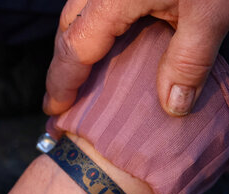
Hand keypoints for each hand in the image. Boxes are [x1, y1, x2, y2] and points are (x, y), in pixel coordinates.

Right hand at [43, 0, 228, 116]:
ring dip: (72, 48)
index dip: (61, 84)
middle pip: (65, 32)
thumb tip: (173, 106)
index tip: (54, 110)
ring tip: (79, 75)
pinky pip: (92, 4)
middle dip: (61, 69)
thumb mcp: (212, 12)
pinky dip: (89, 29)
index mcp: (112, 0)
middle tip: (62, 99)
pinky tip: (104, 41)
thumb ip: (190, 61)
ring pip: (75, 16)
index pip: (73, 50)